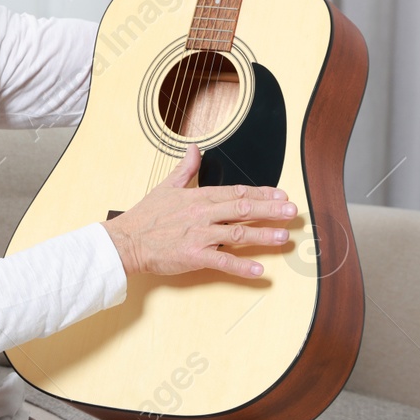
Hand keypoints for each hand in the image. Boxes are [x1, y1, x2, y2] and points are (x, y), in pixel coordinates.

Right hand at [101, 145, 296, 278]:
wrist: (126, 240)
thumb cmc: (146, 216)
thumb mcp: (166, 186)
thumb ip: (185, 168)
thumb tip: (195, 149)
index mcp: (199, 197)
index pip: (236, 192)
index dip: (261, 192)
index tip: (281, 194)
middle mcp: (203, 214)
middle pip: (243, 209)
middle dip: (271, 209)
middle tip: (292, 211)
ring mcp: (199, 235)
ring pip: (238, 234)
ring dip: (263, 235)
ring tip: (284, 236)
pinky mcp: (193, 256)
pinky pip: (222, 262)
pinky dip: (241, 266)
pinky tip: (259, 270)